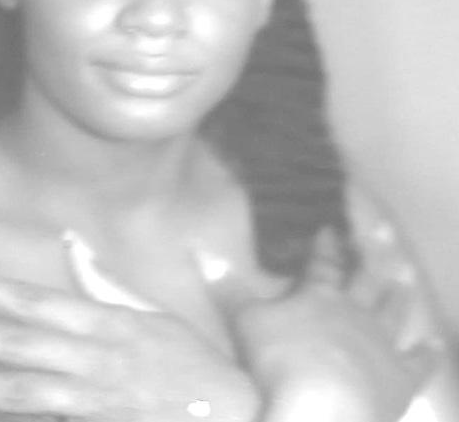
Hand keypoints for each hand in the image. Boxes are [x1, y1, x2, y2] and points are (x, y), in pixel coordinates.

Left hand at [0, 256, 258, 420]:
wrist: (231, 417)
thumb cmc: (190, 361)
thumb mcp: (151, 313)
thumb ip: (104, 281)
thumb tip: (71, 241)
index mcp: (106, 322)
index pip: (32, 300)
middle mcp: (92, 359)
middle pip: (11, 345)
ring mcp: (89, 402)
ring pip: (12, 393)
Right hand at [195, 244, 438, 421]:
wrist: (324, 409)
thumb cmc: (280, 361)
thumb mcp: (245, 322)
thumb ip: (227, 289)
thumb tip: (199, 252)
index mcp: (320, 296)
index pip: (322, 263)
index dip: (324, 246)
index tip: (328, 229)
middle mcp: (355, 312)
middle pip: (363, 282)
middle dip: (365, 265)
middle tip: (373, 246)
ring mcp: (381, 343)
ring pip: (393, 312)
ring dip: (397, 296)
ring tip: (403, 280)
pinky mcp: (401, 378)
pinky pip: (420, 361)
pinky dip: (428, 353)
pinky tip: (435, 344)